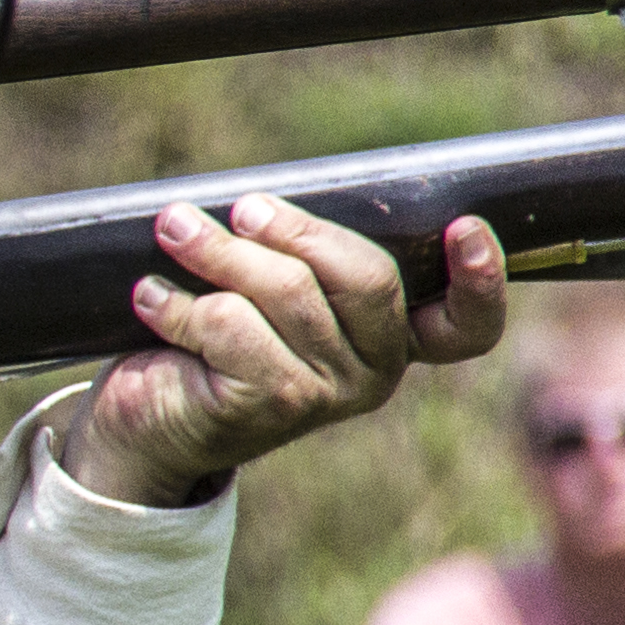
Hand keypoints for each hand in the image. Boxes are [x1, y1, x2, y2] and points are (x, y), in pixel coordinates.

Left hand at [61, 198, 507, 506]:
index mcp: (393, 339)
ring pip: (288, 292)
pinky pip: (230, 324)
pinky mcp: (271, 404)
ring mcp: (327, 394)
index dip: (482, 281)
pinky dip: (180, 301)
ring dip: (219, 251)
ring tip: (175, 230)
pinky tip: (150, 296)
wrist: (143, 424)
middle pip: (365, 278)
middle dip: (295, 230)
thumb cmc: (206, 340)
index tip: (464, 226)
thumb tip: (271, 200)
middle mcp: (375, 372)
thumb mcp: (264, 290)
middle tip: (241, 208)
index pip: (468, 327)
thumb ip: (297, 255)